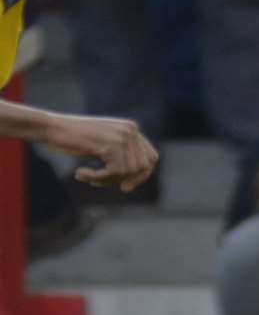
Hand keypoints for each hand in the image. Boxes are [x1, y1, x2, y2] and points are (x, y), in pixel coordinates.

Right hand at [42, 112, 157, 191]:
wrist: (50, 127)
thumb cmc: (73, 138)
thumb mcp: (103, 143)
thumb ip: (121, 154)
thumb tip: (135, 178)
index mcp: (131, 128)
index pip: (151, 157)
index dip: (142, 175)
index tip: (126, 186)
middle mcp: (131, 130)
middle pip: (142, 168)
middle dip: (123, 180)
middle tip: (99, 182)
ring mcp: (122, 137)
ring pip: (127, 172)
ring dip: (106, 180)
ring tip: (87, 176)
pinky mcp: (111, 146)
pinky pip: (114, 173)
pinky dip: (97, 178)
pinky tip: (80, 173)